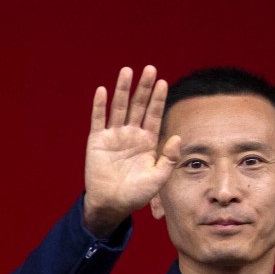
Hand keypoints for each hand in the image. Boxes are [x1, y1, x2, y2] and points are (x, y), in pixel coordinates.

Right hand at [82, 65, 183, 235]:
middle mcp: (131, 134)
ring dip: (123, 89)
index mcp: (148, 141)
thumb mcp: (159, 177)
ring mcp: (114, 136)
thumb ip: (169, 157)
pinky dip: (100, 106)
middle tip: (150, 68)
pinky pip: (98, 120)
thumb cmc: (137, 194)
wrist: (112, 204)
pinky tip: (103, 91)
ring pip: (119, 108)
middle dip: (144, 88)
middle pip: (138, 106)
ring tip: (127, 71)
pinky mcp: (97, 141)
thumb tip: (177, 136)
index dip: (158, 99)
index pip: (154, 114)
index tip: (163, 82)